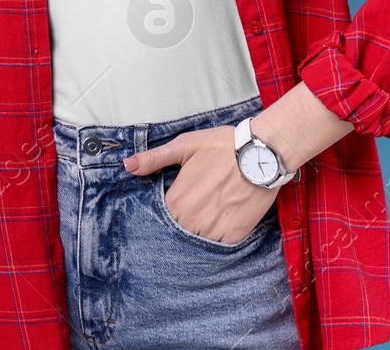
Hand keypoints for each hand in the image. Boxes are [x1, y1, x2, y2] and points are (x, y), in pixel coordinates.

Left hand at [124, 123, 279, 245]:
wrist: (262, 154)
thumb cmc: (222, 146)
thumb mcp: (184, 146)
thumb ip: (154, 158)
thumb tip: (127, 165)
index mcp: (176, 202)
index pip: (164, 215)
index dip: (175, 204)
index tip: (186, 195)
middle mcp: (191, 221)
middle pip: (181, 228)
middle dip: (188, 217)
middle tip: (203, 199)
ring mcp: (213, 231)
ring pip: (200, 238)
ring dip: (204, 227)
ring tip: (215, 206)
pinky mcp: (234, 237)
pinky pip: (220, 244)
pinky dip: (222, 233)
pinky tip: (227, 215)